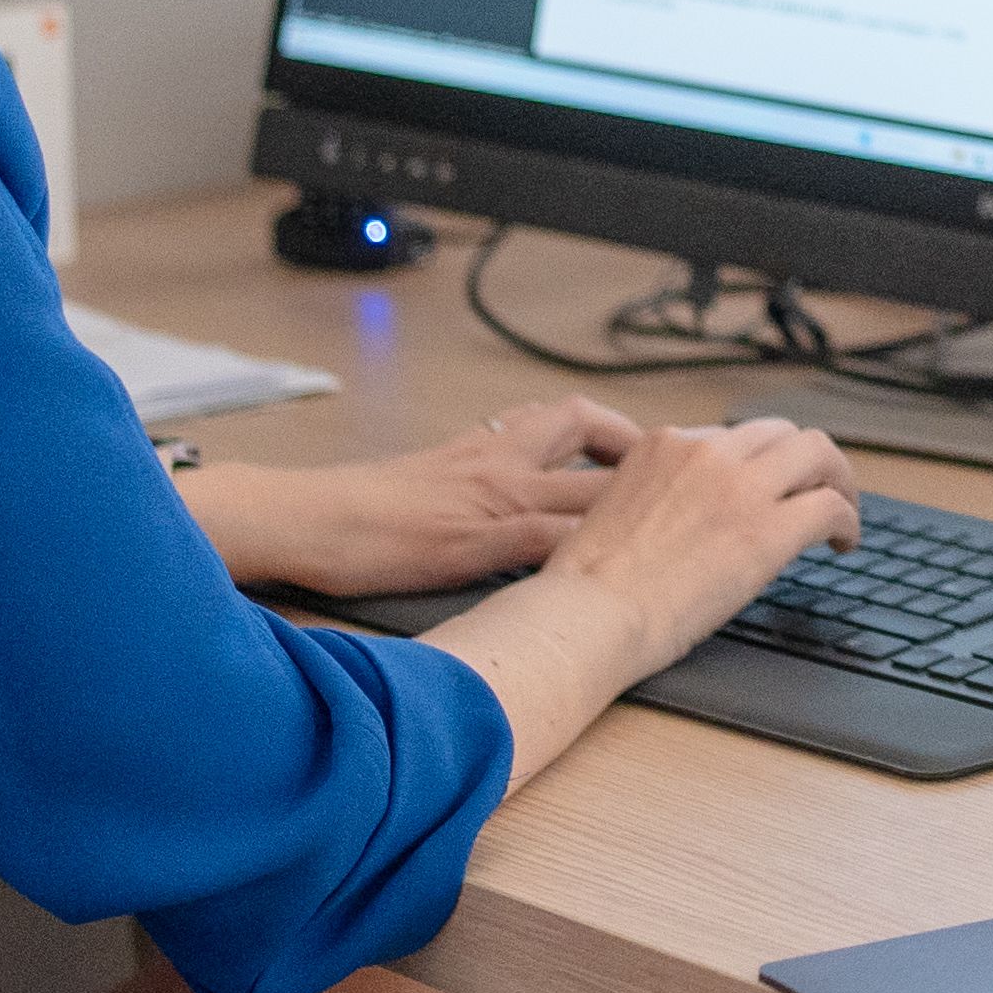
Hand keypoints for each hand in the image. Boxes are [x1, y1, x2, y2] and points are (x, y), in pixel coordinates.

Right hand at [187, 401, 649, 599]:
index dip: (622, 431)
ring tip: (680, 530)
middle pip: (595, 435)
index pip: (572, 417)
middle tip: (686, 478)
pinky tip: (618, 576)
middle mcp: (500, 460)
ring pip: (587, 488)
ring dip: (637, 507)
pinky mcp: (476, 539)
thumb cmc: (354, 513)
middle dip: (649, 456)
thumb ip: (473, 482)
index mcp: (487, 445)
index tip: (656, 449)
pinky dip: (586, 554)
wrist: (305, 518)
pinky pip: (546, 538)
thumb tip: (507, 503)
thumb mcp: (427, 482)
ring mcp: (492, 497)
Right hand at [503, 413, 867, 694]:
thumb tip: (685, 524)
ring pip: (816, 454)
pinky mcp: (767, 527)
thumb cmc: (586, 591)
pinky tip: (842, 545)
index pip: (730, 439)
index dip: (756, 465)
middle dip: (802, 463)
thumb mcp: (613, 514)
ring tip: (840, 513)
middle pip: (780, 434)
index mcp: (661, 445)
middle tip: (815, 493)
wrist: (588, 617)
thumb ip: (655, 499)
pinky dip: (847, 521)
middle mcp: (704, 452)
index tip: (765, 489)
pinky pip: (829, 506)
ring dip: (835, 480)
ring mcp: (738, 485)